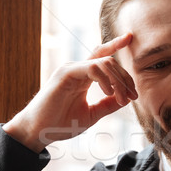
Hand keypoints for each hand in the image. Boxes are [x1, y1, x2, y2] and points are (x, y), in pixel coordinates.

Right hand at [3, 33, 136, 152]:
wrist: (38, 132)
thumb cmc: (60, 124)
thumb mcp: (91, 114)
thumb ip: (108, 105)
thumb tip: (125, 98)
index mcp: (83, 76)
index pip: (101, 55)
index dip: (115, 44)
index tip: (129, 37)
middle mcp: (77, 69)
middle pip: (109, 61)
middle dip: (125, 78)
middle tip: (132, 97)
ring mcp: (70, 70)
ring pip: (104, 63)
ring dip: (118, 81)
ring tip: (122, 98)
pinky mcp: (65, 74)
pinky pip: (92, 68)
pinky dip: (104, 79)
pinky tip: (108, 92)